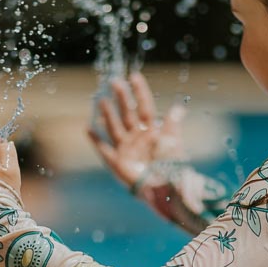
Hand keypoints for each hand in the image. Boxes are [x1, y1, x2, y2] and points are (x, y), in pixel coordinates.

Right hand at [88, 72, 186, 190]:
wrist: (164, 190)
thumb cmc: (171, 168)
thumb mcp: (173, 143)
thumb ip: (173, 126)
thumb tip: (179, 107)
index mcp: (152, 131)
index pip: (144, 107)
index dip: (139, 92)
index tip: (134, 76)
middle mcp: (137, 137)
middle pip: (127, 113)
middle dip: (121, 98)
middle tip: (114, 81)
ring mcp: (126, 149)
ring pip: (114, 126)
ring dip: (108, 113)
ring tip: (101, 99)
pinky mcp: (117, 162)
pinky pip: (103, 149)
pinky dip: (95, 140)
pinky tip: (88, 128)